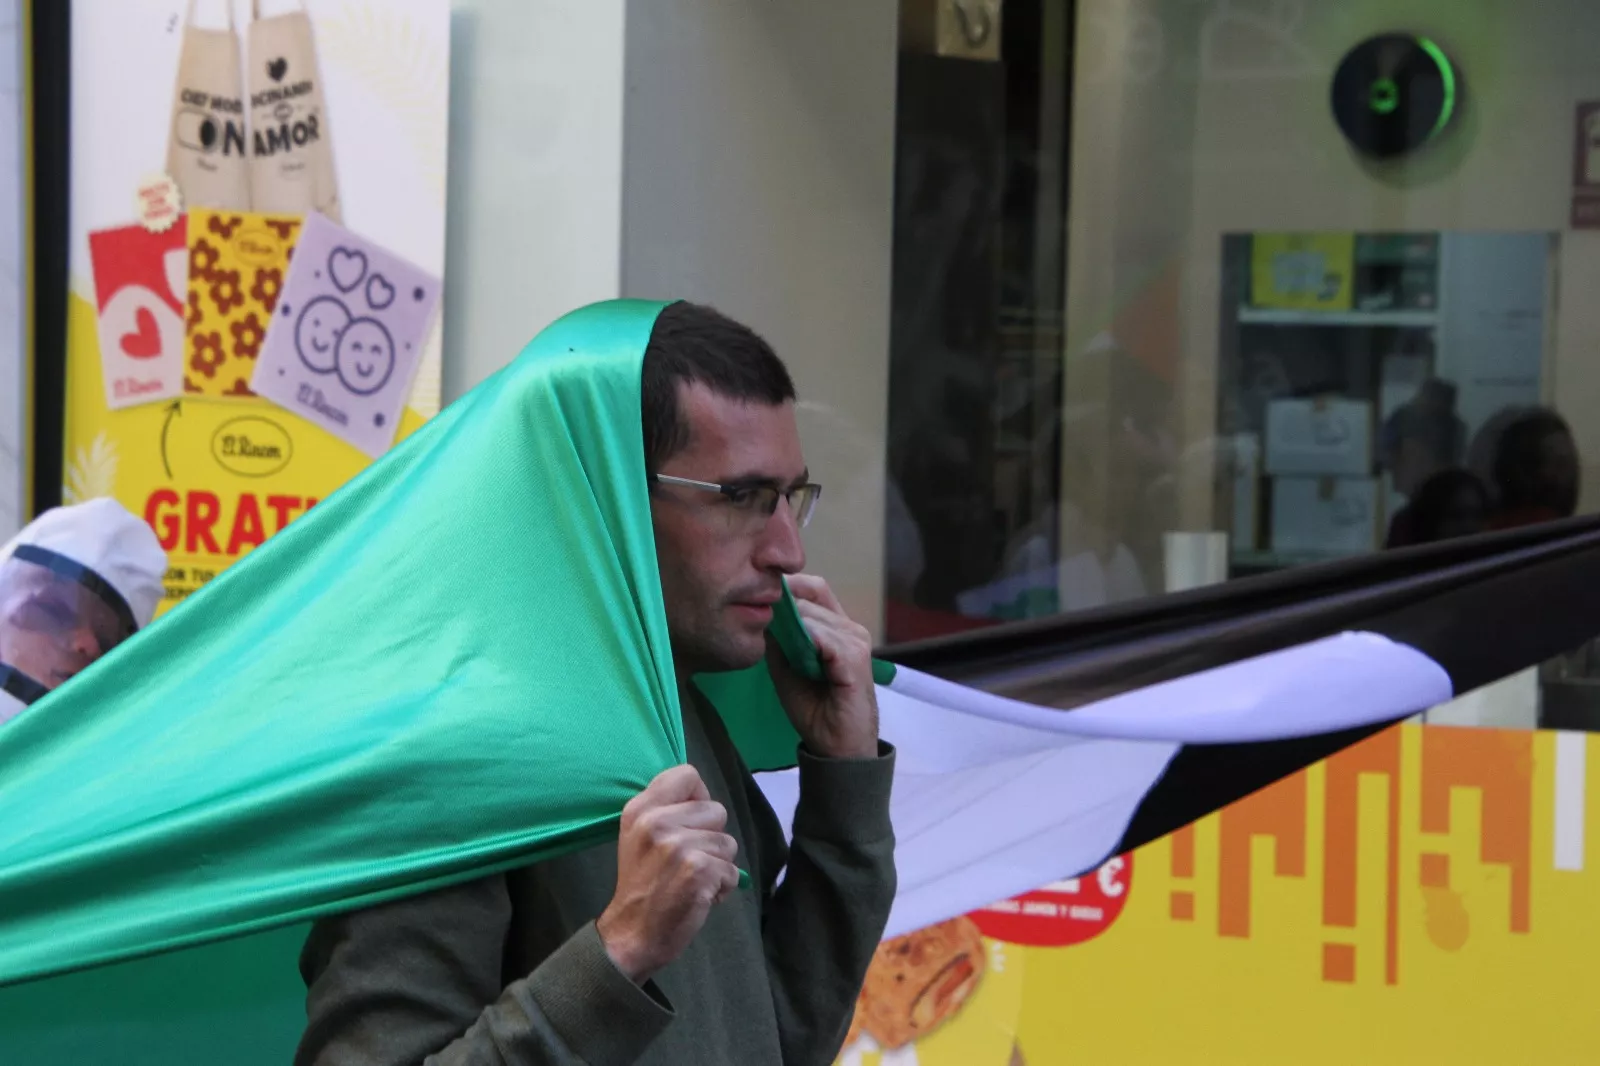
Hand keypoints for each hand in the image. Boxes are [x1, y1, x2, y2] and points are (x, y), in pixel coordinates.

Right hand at [596, 765, 740, 983]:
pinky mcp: (698, 871)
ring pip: (728, 842)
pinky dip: (722, 887)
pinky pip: (732, 870)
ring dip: (718, 865)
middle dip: (711, 838)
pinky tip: (699, 896)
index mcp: (640, 809)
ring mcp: (678, 846)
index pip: (688, 774)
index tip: (690, 822)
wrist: (632, 934)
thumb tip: (704, 798)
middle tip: (687, 861)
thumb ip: (665, 810)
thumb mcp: (639, 836)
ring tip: (692, 880)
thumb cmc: (642, 885)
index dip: (699, 798)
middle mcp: (657, 822)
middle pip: (716, 810)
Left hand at [766, 574, 879, 759]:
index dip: (789, 586)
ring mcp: (856, 642)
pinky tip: (789, 649)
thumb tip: (759, 616)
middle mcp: (851, 628)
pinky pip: (823, 638)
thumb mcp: (787, 670)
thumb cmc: (815, 711)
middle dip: (783, 603)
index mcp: (837, 628)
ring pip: (814, 615)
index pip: (815, 589)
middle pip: (813, 595)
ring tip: (771, 636)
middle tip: (755, 612)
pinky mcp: (855, 659)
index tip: (757, 594)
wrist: (838, 748)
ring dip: (791, 623)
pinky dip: (804, 639)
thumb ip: (778, 643)